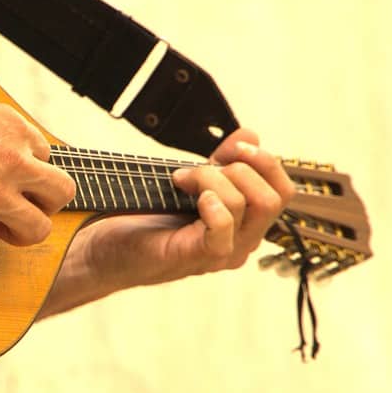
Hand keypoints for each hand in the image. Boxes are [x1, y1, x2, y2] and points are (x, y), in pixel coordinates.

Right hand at [0, 83, 76, 270]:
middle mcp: (13, 161)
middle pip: (61, 194)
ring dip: (17, 236)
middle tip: (16, 208)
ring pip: (37, 230)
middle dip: (42, 205)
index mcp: (15, 130)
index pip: (47, 159)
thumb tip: (4, 137)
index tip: (7, 179)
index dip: (27, 173)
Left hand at [52, 128, 294, 308]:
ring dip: (213, 178)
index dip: (262, 160)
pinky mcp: (200, 257)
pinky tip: (190, 197)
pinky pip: (224, 228)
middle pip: (275, 196)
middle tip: (197, 168)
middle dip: (240, 168)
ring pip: (251, 204)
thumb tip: (250, 135)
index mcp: (246, 223)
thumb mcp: (192, 182)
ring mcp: (226, 253)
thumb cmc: (147, 218)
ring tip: (180, 181)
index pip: (283, 190)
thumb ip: (222, 162)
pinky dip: (212, 204)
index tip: (230, 148)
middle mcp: (244, 241)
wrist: (109, 251)